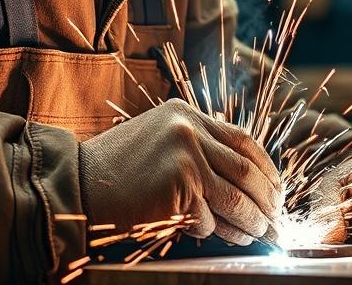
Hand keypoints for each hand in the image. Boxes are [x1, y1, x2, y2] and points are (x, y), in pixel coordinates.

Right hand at [78, 99, 280, 244]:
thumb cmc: (116, 170)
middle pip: (246, 169)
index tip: (275, 189)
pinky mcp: (178, 189)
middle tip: (276, 217)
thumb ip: (196, 149)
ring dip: (252, 220)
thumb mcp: (159, 141)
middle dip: (267, 199)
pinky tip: (218, 236)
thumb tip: (241, 180)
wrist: (76, 184)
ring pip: (235, 197)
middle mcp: (189, 130)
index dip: (265, 168)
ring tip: (261, 233)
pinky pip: (208, 219)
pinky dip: (214, 231)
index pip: (243, 140)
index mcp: (186, 115)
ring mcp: (185, 158)